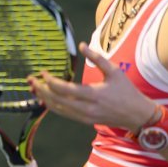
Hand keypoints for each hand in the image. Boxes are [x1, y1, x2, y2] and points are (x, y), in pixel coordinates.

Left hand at [28, 43, 155, 131]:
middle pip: (56, 100)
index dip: (50, 81)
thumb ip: (97, 58)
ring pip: (58, 109)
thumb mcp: (114, 71)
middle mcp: (86, 108)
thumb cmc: (126, 91)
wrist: (137, 115)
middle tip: (30, 80)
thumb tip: (81, 45)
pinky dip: (52, 106)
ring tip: (33, 88)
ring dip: (44, 99)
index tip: (42, 72)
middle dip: (41, 90)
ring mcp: (85, 117)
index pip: (64, 89)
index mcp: (93, 94)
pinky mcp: (84, 121)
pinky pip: (64, 114)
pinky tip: (45, 98)